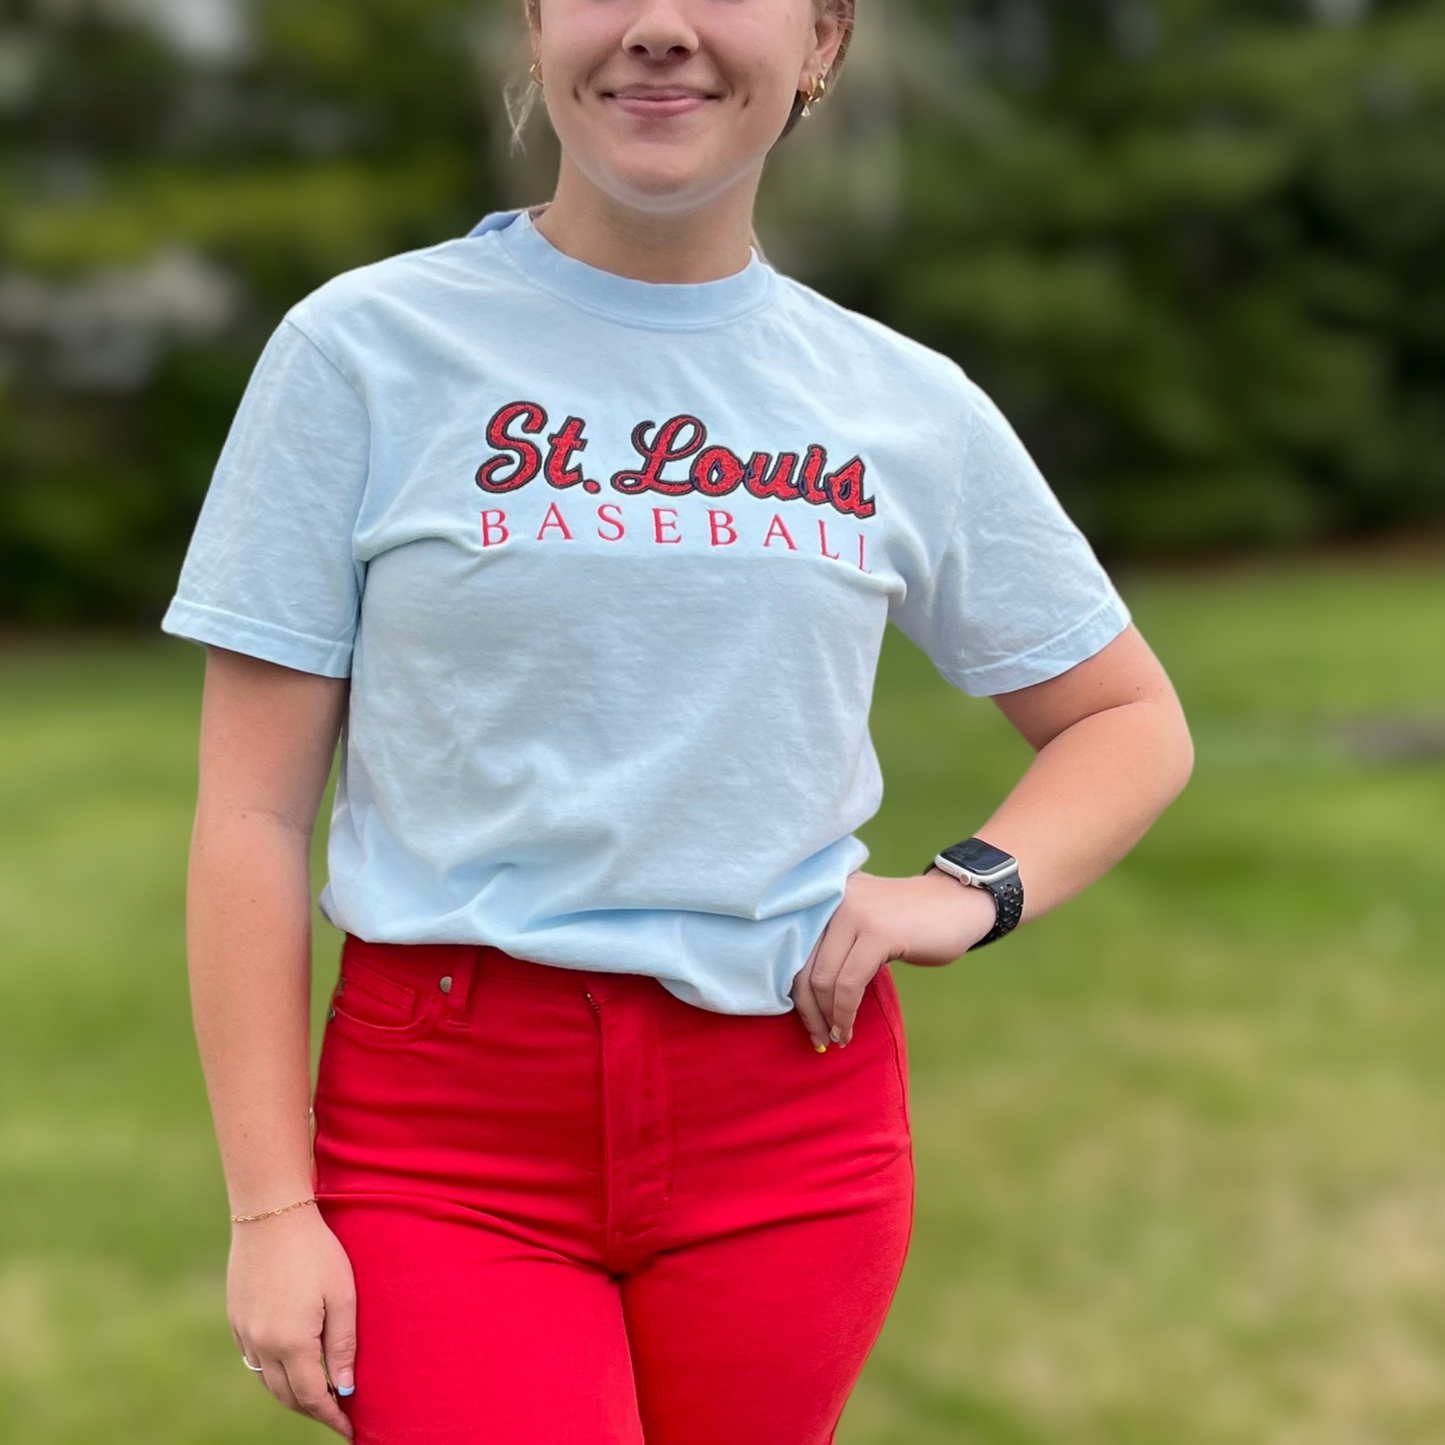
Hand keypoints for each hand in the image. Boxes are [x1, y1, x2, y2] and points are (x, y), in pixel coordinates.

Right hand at [228, 1204, 356, 1439]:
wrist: (271, 1213)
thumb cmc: (315, 1250)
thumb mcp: (342, 1294)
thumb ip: (343, 1344)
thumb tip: (345, 1388)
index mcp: (291, 1342)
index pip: (313, 1397)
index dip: (331, 1416)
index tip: (349, 1430)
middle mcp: (262, 1345)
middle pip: (287, 1395)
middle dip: (312, 1410)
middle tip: (335, 1414)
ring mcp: (244, 1331)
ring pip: (267, 1380)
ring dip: (291, 1393)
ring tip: (317, 1393)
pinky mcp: (236, 1317)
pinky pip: (254, 1358)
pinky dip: (273, 1371)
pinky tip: (290, 1363)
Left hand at [790, 868, 996, 1048]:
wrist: (960, 904)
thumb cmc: (911, 921)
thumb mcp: (863, 922)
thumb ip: (833, 941)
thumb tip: (801, 992)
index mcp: (825, 894)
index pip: (792, 949)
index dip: (794, 991)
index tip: (805, 1021)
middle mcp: (834, 899)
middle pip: (803, 966)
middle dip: (807, 1011)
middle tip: (818, 1039)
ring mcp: (855, 913)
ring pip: (823, 978)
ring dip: (826, 1017)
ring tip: (836, 1038)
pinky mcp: (877, 933)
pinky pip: (848, 984)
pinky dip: (845, 1013)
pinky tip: (848, 1030)